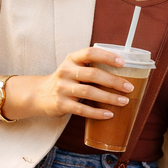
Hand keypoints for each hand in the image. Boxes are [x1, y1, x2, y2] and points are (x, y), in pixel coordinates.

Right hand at [14, 46, 133, 119]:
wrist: (38, 94)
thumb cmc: (65, 80)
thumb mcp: (73, 68)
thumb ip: (91, 67)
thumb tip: (123, 73)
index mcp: (72, 59)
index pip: (90, 53)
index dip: (107, 56)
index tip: (123, 63)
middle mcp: (66, 71)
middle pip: (92, 75)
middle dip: (113, 81)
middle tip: (129, 87)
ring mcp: (62, 88)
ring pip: (89, 93)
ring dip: (109, 98)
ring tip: (124, 101)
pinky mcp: (61, 104)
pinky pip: (82, 109)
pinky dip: (97, 113)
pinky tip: (109, 114)